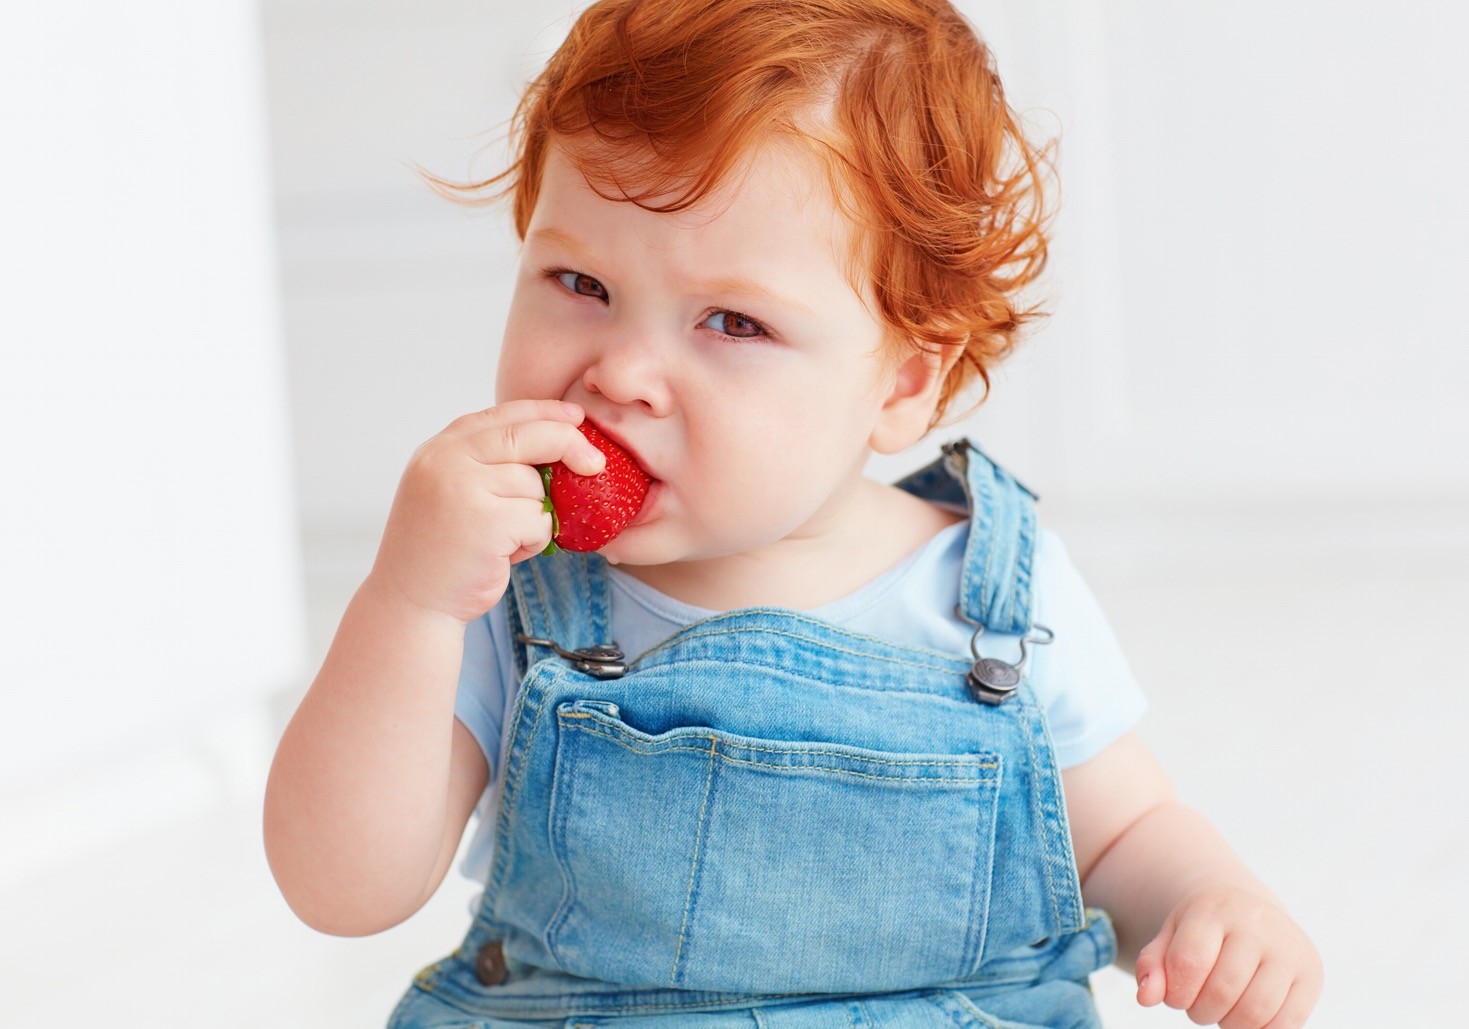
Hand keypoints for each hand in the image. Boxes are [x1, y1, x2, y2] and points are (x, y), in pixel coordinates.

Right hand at [366, 399, 604, 622]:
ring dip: (534, 515)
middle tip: (595, 464)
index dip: (544, 412)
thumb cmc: (441, 550)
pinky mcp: (486, 521)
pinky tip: (505, 555)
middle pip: (527, 436)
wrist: (411, 602)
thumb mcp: (452, 490)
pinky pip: (539, 518)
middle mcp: (447, 460)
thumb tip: (555, 437)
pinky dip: (534, 540)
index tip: (575, 417)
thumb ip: (486, 463)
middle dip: (570, 445)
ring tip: (503, 539)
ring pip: (536, 485)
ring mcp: (464, 488)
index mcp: (440, 449)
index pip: (502, 414)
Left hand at [1135, 885, 1322, 1026]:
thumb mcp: (1171, 936)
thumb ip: (1153, 965)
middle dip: (1200, 1011)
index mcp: (1216, 907)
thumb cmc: (1203, 930)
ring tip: (1221, 1010)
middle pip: (1222, 991)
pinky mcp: (1311, 973)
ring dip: (1228, 1024)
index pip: (1189, 962)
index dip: (1176, 992)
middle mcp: (1257, 922)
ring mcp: (1289, 947)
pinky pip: (1286, 1023)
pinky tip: (1245, 1016)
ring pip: (1254, 1012)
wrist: (1249, 910)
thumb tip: (1145, 997)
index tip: (1175, 995)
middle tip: (1197, 1005)